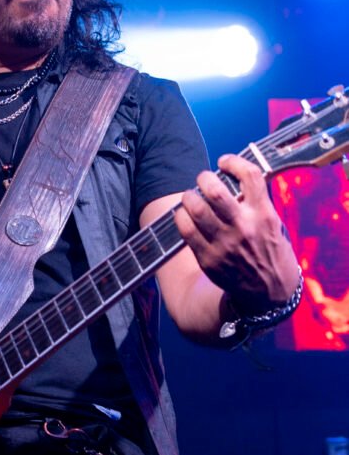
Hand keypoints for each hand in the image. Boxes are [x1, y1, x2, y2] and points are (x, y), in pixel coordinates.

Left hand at [174, 153, 298, 309]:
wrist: (268, 293)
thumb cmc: (269, 250)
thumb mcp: (273, 224)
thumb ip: (256, 202)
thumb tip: (232, 176)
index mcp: (264, 215)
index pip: (249, 176)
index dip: (233, 161)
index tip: (225, 161)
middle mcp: (244, 227)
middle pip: (215, 191)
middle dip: (204, 178)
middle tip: (203, 180)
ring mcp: (224, 244)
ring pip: (196, 208)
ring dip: (189, 197)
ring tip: (191, 197)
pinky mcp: (208, 258)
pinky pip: (185, 230)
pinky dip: (181, 217)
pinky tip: (185, 216)